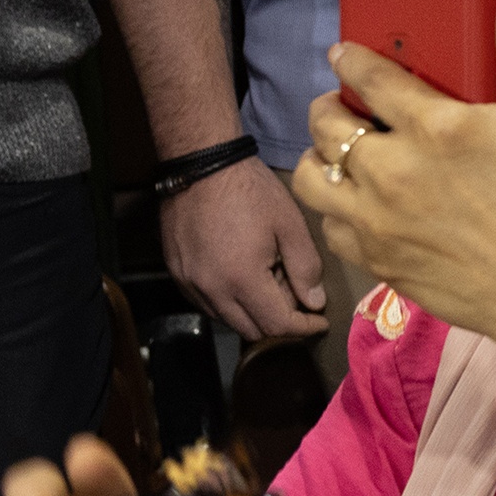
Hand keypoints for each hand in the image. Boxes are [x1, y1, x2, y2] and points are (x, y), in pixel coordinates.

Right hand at [160, 156, 326, 342]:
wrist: (202, 164)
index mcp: (241, 279)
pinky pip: (206, 303)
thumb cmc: (250, 191)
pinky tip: (241, 277)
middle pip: (251, 330)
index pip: (276, 325)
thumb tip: (314, 303)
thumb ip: (305, 268)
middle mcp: (211, 289)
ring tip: (268, 280)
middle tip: (294, 294)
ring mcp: (189, 283)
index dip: (303, 329)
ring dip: (252, 312)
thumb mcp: (289, 225)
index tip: (319, 322)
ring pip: (226, 319)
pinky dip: (228, 302)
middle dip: (278, 322)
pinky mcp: (176, 273)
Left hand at [290, 0, 495, 362]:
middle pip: (324, 122)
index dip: (350, 59)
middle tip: (350, 106)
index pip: (366, 76)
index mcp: (434, 128)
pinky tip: (364, 202)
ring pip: (310, 175)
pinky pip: (330, 224)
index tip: (347, 55)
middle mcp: (392, 172)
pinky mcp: (375, 260)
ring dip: (320, 157)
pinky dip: (338, 208)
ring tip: (344, 154)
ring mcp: (377, 220)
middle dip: (331, 106)